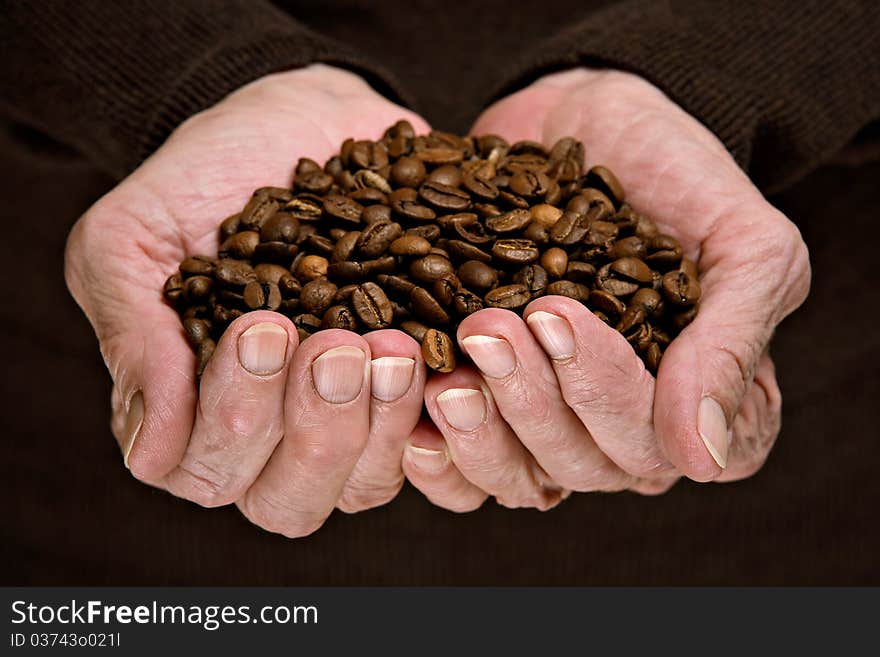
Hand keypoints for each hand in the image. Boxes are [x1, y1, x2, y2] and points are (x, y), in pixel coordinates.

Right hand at [64, 65, 430, 536]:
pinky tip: (442, 357)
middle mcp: (270, 437)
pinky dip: (442, 415)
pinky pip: (437, 449)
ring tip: (391, 346)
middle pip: (290, 501)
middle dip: (314, 430)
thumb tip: (150, 452)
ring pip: (364, 487)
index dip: (236, 416)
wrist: (295, 125)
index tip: (262, 325)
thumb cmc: (202, 181)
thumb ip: (133, 335)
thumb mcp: (136, 238)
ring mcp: (346, 424)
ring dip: (379, 427)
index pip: (207, 468)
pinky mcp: (409, 398)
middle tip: (334, 345)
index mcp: (195, 414)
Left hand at [403, 68, 810, 509]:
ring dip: (480, 429)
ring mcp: (554, 418)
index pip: (656, 447)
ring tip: (449, 363)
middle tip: (491, 326)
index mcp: (701, 401)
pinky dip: (433, 455)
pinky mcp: (491, 405)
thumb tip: (703, 458)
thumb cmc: (675, 171)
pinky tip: (414, 410)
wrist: (584, 117)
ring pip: (519, 476)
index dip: (607, 396)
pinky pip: (459, 471)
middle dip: (531, 400)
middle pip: (582, 466)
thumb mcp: (740, 241)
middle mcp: (627, 426)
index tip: (559, 317)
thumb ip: (732, 342)